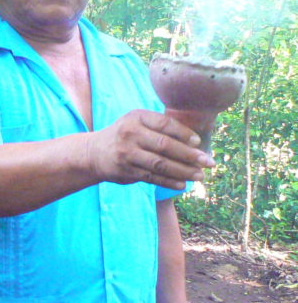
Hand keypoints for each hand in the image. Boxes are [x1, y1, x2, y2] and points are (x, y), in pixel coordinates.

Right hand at [86, 110, 213, 190]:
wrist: (94, 153)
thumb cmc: (124, 136)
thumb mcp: (136, 123)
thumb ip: (159, 127)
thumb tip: (195, 142)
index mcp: (136, 117)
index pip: (165, 124)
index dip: (184, 133)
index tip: (198, 142)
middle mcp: (130, 133)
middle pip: (165, 146)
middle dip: (189, 155)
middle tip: (208, 162)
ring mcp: (127, 153)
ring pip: (160, 164)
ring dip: (183, 171)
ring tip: (199, 176)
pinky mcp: (126, 170)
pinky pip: (152, 177)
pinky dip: (169, 181)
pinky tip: (183, 184)